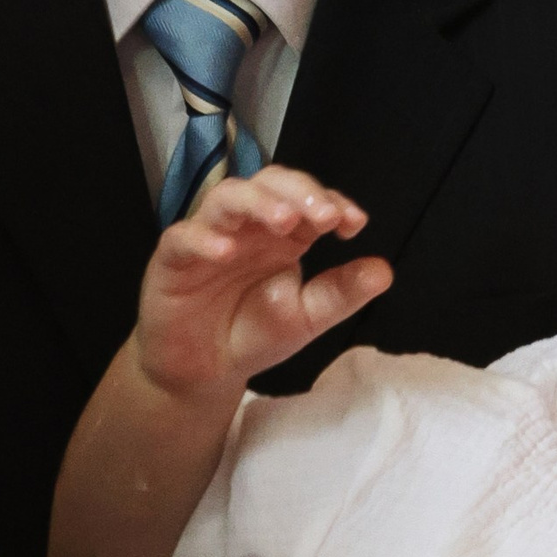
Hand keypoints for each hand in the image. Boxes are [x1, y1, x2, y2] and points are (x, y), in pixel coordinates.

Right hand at [131, 165, 391, 400]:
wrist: (205, 372)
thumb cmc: (254, 334)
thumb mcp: (307, 317)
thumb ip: (341, 293)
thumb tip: (384, 270)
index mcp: (283, 234)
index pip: (306, 199)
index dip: (330, 201)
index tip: (354, 222)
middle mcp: (247, 226)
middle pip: (269, 183)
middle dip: (299, 192)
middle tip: (324, 216)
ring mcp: (209, 237)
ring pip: (228, 197)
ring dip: (258, 203)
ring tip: (286, 222)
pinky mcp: (172, 260)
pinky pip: (183, 238)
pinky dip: (204, 239)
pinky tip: (227, 251)